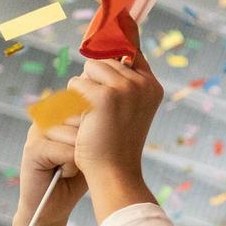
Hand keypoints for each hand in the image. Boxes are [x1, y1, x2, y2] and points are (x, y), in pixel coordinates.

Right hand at [16, 114, 88, 221]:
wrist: (53, 207)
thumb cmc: (76, 178)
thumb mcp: (94, 149)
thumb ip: (98, 128)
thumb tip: (108, 112)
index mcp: (62, 114)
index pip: (88, 105)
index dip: (98, 129)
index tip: (94, 148)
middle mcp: (48, 118)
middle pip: (84, 120)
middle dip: (90, 145)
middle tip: (79, 162)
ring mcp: (38, 130)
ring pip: (77, 137)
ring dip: (81, 158)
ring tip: (70, 169)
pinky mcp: (32, 148)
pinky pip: (66, 152)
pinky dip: (71, 167)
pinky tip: (63, 174)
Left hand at [69, 56, 161, 188]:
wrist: (114, 172)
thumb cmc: (117, 144)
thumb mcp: (130, 109)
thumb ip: (124, 84)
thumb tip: (99, 56)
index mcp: (152, 86)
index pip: (129, 53)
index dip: (112, 62)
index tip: (105, 79)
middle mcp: (142, 84)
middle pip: (105, 60)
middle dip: (95, 81)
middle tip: (100, 112)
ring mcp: (126, 89)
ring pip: (90, 68)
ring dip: (83, 89)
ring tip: (93, 115)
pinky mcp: (105, 97)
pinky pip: (76, 84)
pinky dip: (74, 101)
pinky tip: (85, 120)